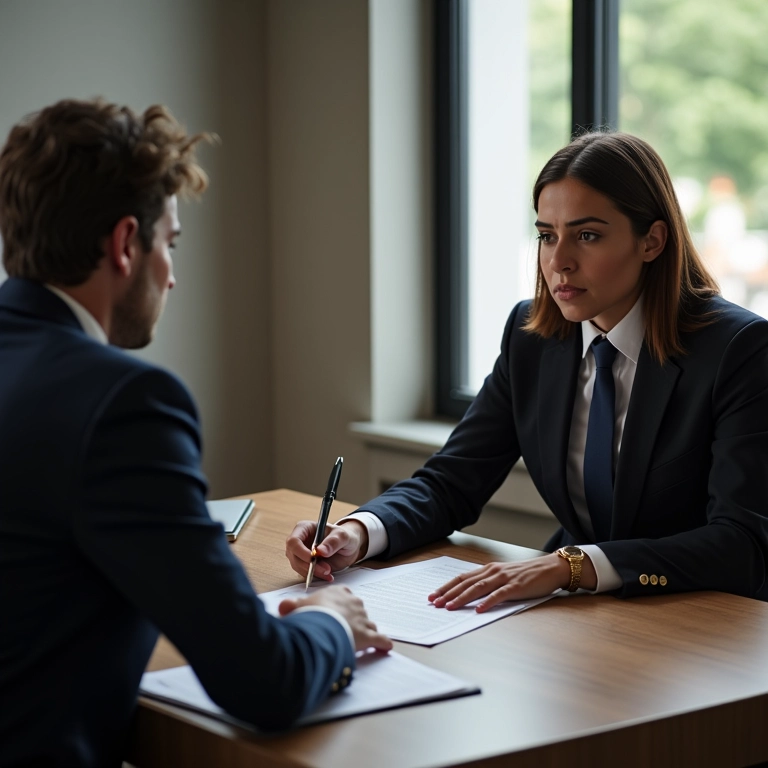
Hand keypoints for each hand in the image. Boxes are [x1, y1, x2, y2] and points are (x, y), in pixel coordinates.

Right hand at [278, 585, 392, 652]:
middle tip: (345, 628)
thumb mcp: (297, 606)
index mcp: (338, 593)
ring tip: (360, 639)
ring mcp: (362, 619)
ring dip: (366, 631)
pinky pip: (380, 640)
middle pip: (357, 610)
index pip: (344, 594)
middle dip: (353, 618)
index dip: (341, 603)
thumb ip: (291, 606)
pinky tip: (385, 647)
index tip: (337, 609)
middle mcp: (353, 603)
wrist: (322, 625)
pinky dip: (382, 644)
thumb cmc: (310, 614)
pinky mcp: (368, 635)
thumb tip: (282, 606)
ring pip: (369, 624)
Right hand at [285, 519, 368, 581]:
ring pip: (297, 566)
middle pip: (293, 555)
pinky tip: (328, 576)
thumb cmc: (343, 537)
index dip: (301, 552)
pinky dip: (315, 576)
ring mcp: (300, 553)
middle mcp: (299, 541)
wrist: (347, 548)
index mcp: (304, 528)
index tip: (313, 559)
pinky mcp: (304, 564)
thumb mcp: (342, 536)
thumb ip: (333, 542)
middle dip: (308, 565)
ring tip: (329, 572)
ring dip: (312, 572)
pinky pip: (304, 573)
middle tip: (326, 569)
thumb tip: (320, 551)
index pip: (294, 541)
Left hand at [428, 553, 594, 611]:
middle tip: (434, 603)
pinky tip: (478, 609)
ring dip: (462, 598)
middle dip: (448, 593)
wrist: (551, 568)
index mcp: (489, 569)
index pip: (462, 578)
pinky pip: (499, 595)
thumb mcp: (504, 576)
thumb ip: (489, 583)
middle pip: (466, 582)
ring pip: (478, 588)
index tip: (433, 595)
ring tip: (450, 607)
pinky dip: (487, 602)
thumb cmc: (527, 574)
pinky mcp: (517, 586)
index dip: (446, 586)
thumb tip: (470, 595)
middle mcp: (493, 571)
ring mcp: (504, 578)